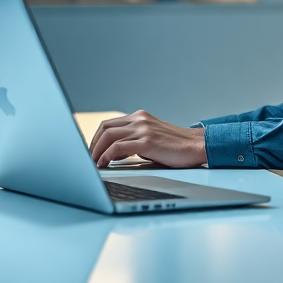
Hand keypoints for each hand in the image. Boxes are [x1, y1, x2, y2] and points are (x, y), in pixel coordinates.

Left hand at [89, 111, 207, 168]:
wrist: (196, 146)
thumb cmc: (175, 148)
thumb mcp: (151, 139)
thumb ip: (133, 142)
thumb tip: (112, 154)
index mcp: (140, 117)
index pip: (109, 124)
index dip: (95, 139)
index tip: (90, 152)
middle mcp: (139, 119)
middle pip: (104, 128)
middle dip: (92, 145)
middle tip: (87, 160)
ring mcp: (143, 129)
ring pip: (108, 136)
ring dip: (96, 151)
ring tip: (92, 164)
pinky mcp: (146, 141)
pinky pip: (118, 147)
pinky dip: (106, 155)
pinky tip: (104, 164)